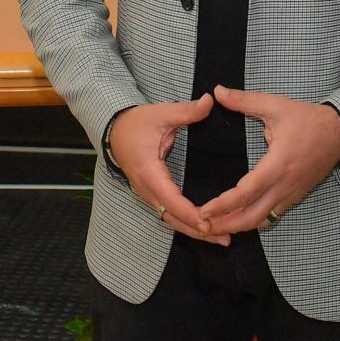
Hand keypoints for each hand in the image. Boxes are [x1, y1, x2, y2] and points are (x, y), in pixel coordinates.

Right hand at [106, 95, 224, 245]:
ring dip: (194, 231)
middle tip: (225, 239)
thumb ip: (186, 111)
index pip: (171, 200)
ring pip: (172, 220)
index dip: (191, 214)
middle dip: (198, 231)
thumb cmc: (136, 123)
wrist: (114, 130)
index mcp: (149, 171)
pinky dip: (187, 224)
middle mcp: (147, 189)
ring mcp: (148, 195)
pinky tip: (206, 229)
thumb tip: (209, 101)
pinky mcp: (152, 196)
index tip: (209, 223)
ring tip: (222, 239)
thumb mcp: (161, 113)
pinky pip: (170, 214)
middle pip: (173, 218)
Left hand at [194, 86, 339, 235]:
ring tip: (215, 227)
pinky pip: (272, 215)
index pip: (246, 192)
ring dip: (238, 226)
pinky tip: (237, 220)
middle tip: (202, 227)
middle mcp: (284, 185)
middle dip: (226, 225)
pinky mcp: (295, 197)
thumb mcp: (275, 105)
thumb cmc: (308, 119)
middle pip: (252, 216)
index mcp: (278, 164)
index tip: (204, 210)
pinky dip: (253, 221)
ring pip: (262, 220)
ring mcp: (291, 194)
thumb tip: (217, 91)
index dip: (224, 204)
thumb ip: (244, 101)